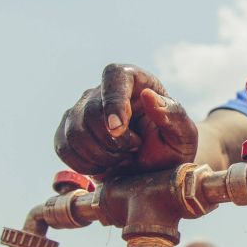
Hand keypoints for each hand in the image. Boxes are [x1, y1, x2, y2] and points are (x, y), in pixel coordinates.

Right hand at [54, 64, 197, 177]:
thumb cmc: (171, 148)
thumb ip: (173, 115)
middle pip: (90, 110)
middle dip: (112, 141)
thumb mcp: (184, 134)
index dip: (113, 100)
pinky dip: (83, 163)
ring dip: (99, 155)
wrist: (154, 170)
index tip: (118, 128)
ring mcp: (82, 111)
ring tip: (121, 158)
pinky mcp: (68, 133)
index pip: (114, 76)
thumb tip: (150, 97)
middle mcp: (103, 92)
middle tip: (133, 150)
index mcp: (134, 81)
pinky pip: (63, 147)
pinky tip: (104, 166)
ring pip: (74, 131)